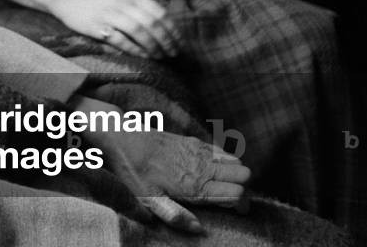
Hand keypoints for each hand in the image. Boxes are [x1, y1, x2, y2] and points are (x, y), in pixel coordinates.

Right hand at [49, 0, 180, 58]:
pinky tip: (144, 57)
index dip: (173, 29)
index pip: (160, 12)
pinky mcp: (98, 25)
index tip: (180, 43)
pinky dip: (135, 50)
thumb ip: (142, 7)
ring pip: (139, 31)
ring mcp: (110, 13)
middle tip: (173, 53)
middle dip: (166, 40)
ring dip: (153, 47)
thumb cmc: (100, 0)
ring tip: (161, 57)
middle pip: (152, 23)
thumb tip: (166, 26)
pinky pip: (121, 40)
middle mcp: (123, 2)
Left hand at [86, 121, 250, 233]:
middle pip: (243, 175)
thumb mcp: (149, 200)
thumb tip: (199, 229)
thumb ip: (175, 215)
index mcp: (194, 185)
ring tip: (222, 185)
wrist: (123, 137)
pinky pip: (221, 150)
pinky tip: (211, 169)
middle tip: (230, 198)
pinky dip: (224, 160)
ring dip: (235, 174)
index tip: (237, 212)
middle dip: (243, 188)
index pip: (237, 193)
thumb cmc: (134, 171)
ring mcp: (198, 150)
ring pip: (235, 160)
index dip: (242, 205)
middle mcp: (201, 166)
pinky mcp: (192, 141)